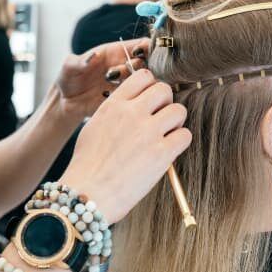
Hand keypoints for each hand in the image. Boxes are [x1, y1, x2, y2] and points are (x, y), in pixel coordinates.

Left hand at [55, 38, 148, 119]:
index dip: (146, 46)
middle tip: (115, 74)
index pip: (142, 44)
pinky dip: (128, 98)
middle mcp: (125, 66)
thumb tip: (92, 56)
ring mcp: (126, 83)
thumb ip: (78, 60)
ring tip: (107, 86)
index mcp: (115, 52)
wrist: (67, 101)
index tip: (137, 54)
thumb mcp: (69, 66)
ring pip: (145, 81)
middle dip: (137, 68)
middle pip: (148, 63)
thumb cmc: (67, 77)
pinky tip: (106, 97)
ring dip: (132, 84)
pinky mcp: (125, 99)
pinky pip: (137, 98)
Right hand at [58, 69, 190, 223]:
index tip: (150, 101)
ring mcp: (148, 132)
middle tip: (161, 119)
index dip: (151, 87)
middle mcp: (131, 113)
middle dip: (166, 103)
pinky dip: (180, 142)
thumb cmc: (87, 167)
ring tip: (165, 136)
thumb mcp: (93, 128)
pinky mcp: (161, 153)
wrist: (87, 194)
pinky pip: (185, 135)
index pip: (143, 77)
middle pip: (164, 90)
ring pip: (179, 111)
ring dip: (175, 123)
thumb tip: (132, 108)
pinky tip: (168, 151)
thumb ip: (114, 113)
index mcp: (113, 105)